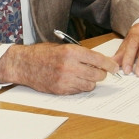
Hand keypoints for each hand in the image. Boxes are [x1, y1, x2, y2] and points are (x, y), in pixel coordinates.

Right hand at [0, 43, 116, 94]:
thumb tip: (99, 62)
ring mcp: (65, 80)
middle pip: (97, 75)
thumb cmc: (42, 54)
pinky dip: (79, 87)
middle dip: (101, 74)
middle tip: (99, 72)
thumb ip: (80, 54)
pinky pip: (78, 91)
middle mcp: (70, 66)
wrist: (24, 64)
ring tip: (83, 76)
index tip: (115, 67)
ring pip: (90, 85)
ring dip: (90, 81)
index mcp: (71, 52)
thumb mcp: (62, 47)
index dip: (110, 65)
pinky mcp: (61, 90)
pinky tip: (73, 80)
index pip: (98, 60)